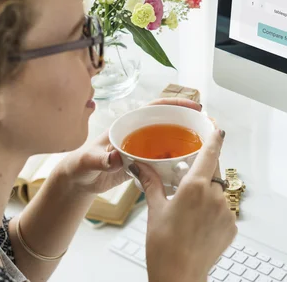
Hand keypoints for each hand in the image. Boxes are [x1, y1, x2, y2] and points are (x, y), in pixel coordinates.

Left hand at [59, 98, 202, 194]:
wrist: (79, 181)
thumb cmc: (81, 166)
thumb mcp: (89, 161)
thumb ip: (101, 159)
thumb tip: (116, 156)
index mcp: (128, 124)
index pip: (155, 108)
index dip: (175, 104)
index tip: (194, 106)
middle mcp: (138, 133)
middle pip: (168, 121)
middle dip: (188, 121)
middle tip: (208, 126)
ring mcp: (143, 148)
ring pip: (169, 140)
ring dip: (186, 141)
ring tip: (205, 146)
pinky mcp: (144, 163)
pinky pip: (165, 159)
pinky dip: (177, 161)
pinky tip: (189, 166)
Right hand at [131, 129, 236, 281]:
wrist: (179, 276)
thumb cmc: (164, 247)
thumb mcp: (155, 210)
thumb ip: (151, 183)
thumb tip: (139, 166)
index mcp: (195, 186)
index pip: (210, 153)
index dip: (215, 138)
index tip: (217, 129)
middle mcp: (214, 196)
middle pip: (214, 171)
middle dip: (204, 172)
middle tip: (189, 182)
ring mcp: (226, 211)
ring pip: (219, 192)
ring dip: (208, 194)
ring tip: (190, 212)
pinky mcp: (232, 226)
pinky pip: (224, 210)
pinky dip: (214, 212)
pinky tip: (199, 225)